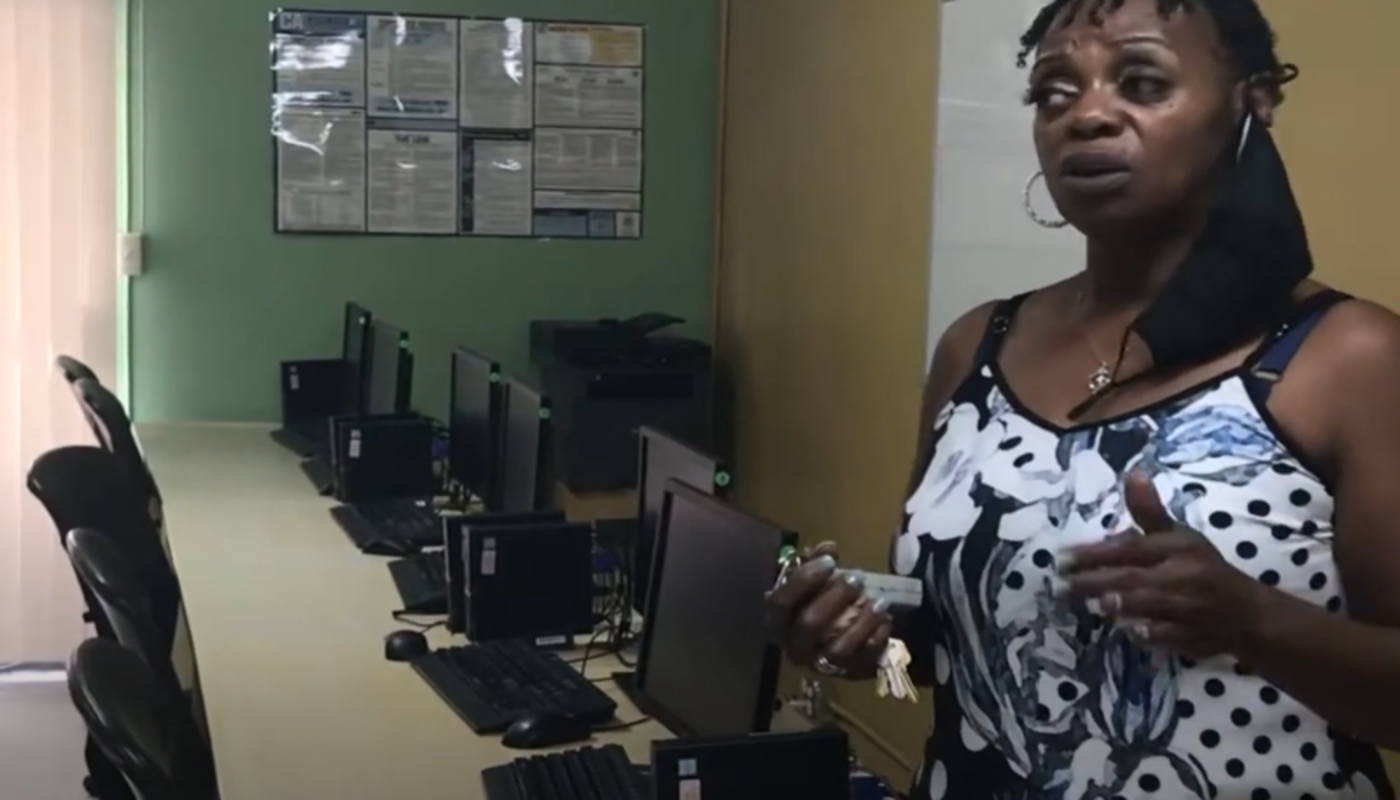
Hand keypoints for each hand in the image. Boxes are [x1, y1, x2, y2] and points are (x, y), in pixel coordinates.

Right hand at [764, 542, 892, 678]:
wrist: (843, 629)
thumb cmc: (822, 599)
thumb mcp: (815, 577)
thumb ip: (816, 561)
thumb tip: (827, 548)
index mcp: (779, 620)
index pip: (781, 602)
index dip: (804, 580)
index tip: (830, 560)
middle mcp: (794, 646)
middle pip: (809, 625)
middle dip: (835, 598)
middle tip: (856, 578)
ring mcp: (820, 664)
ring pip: (837, 649)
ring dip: (860, 622)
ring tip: (878, 601)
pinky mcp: (847, 673)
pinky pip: (863, 660)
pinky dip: (877, 638)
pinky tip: (886, 619)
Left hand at [1061, 471, 1266, 658]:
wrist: (1247, 614)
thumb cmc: (1204, 568)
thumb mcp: (1180, 536)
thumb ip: (1149, 512)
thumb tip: (1133, 474)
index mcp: (1177, 549)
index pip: (1130, 549)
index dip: (1095, 552)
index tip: (1063, 557)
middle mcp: (1182, 576)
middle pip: (1131, 578)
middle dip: (1093, 582)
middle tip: (1060, 585)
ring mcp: (1188, 610)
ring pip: (1148, 606)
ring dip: (1117, 605)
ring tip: (1086, 603)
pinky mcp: (1191, 637)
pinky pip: (1165, 636)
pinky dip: (1145, 633)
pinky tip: (1122, 630)